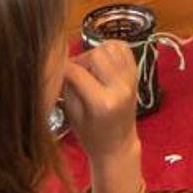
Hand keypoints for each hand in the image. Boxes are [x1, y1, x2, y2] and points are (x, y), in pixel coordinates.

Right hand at [62, 40, 140, 184]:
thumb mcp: (73, 115)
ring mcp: (131, 79)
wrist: (118, 146)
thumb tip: (61, 63)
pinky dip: (110, 49)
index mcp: (102, 102)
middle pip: (96, 54)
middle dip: (81, 59)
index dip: (62, 67)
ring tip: (89, 68)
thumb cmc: (91, 136)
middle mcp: (120, 86)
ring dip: (96, 53)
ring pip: (111, 47)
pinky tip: (102, 61)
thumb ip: (68, 86)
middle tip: (75, 71)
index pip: (77, 72)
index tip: (55, 69)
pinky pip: (123, 48)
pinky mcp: (136, 74)